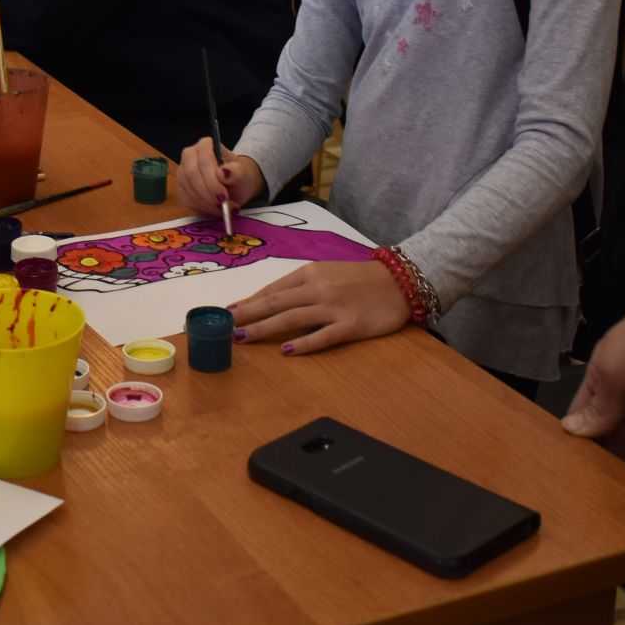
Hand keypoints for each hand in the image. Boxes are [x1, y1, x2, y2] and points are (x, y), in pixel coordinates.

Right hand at [177, 137, 264, 217]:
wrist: (234, 185)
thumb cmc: (237, 176)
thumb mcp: (243, 174)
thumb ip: (236, 172)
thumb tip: (223, 172)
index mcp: (204, 145)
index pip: (204, 160)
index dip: (212, 180)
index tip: (224, 196)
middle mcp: (189, 156)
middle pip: (192, 175)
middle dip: (208, 194)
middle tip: (223, 206)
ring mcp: (182, 172)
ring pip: (187, 189)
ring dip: (206, 203)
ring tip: (223, 209)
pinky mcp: (180, 187)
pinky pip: (186, 199)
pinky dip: (201, 208)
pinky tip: (214, 210)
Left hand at [230, 258, 410, 355]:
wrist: (401, 281)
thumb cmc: (360, 278)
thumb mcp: (327, 272)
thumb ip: (301, 286)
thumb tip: (270, 301)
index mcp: (310, 272)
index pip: (272, 289)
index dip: (248, 302)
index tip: (227, 312)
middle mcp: (318, 288)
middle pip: (275, 303)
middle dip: (246, 315)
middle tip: (223, 325)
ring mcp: (334, 307)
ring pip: (291, 318)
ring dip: (263, 328)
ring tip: (242, 338)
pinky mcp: (351, 325)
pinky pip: (322, 336)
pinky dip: (303, 344)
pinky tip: (285, 351)